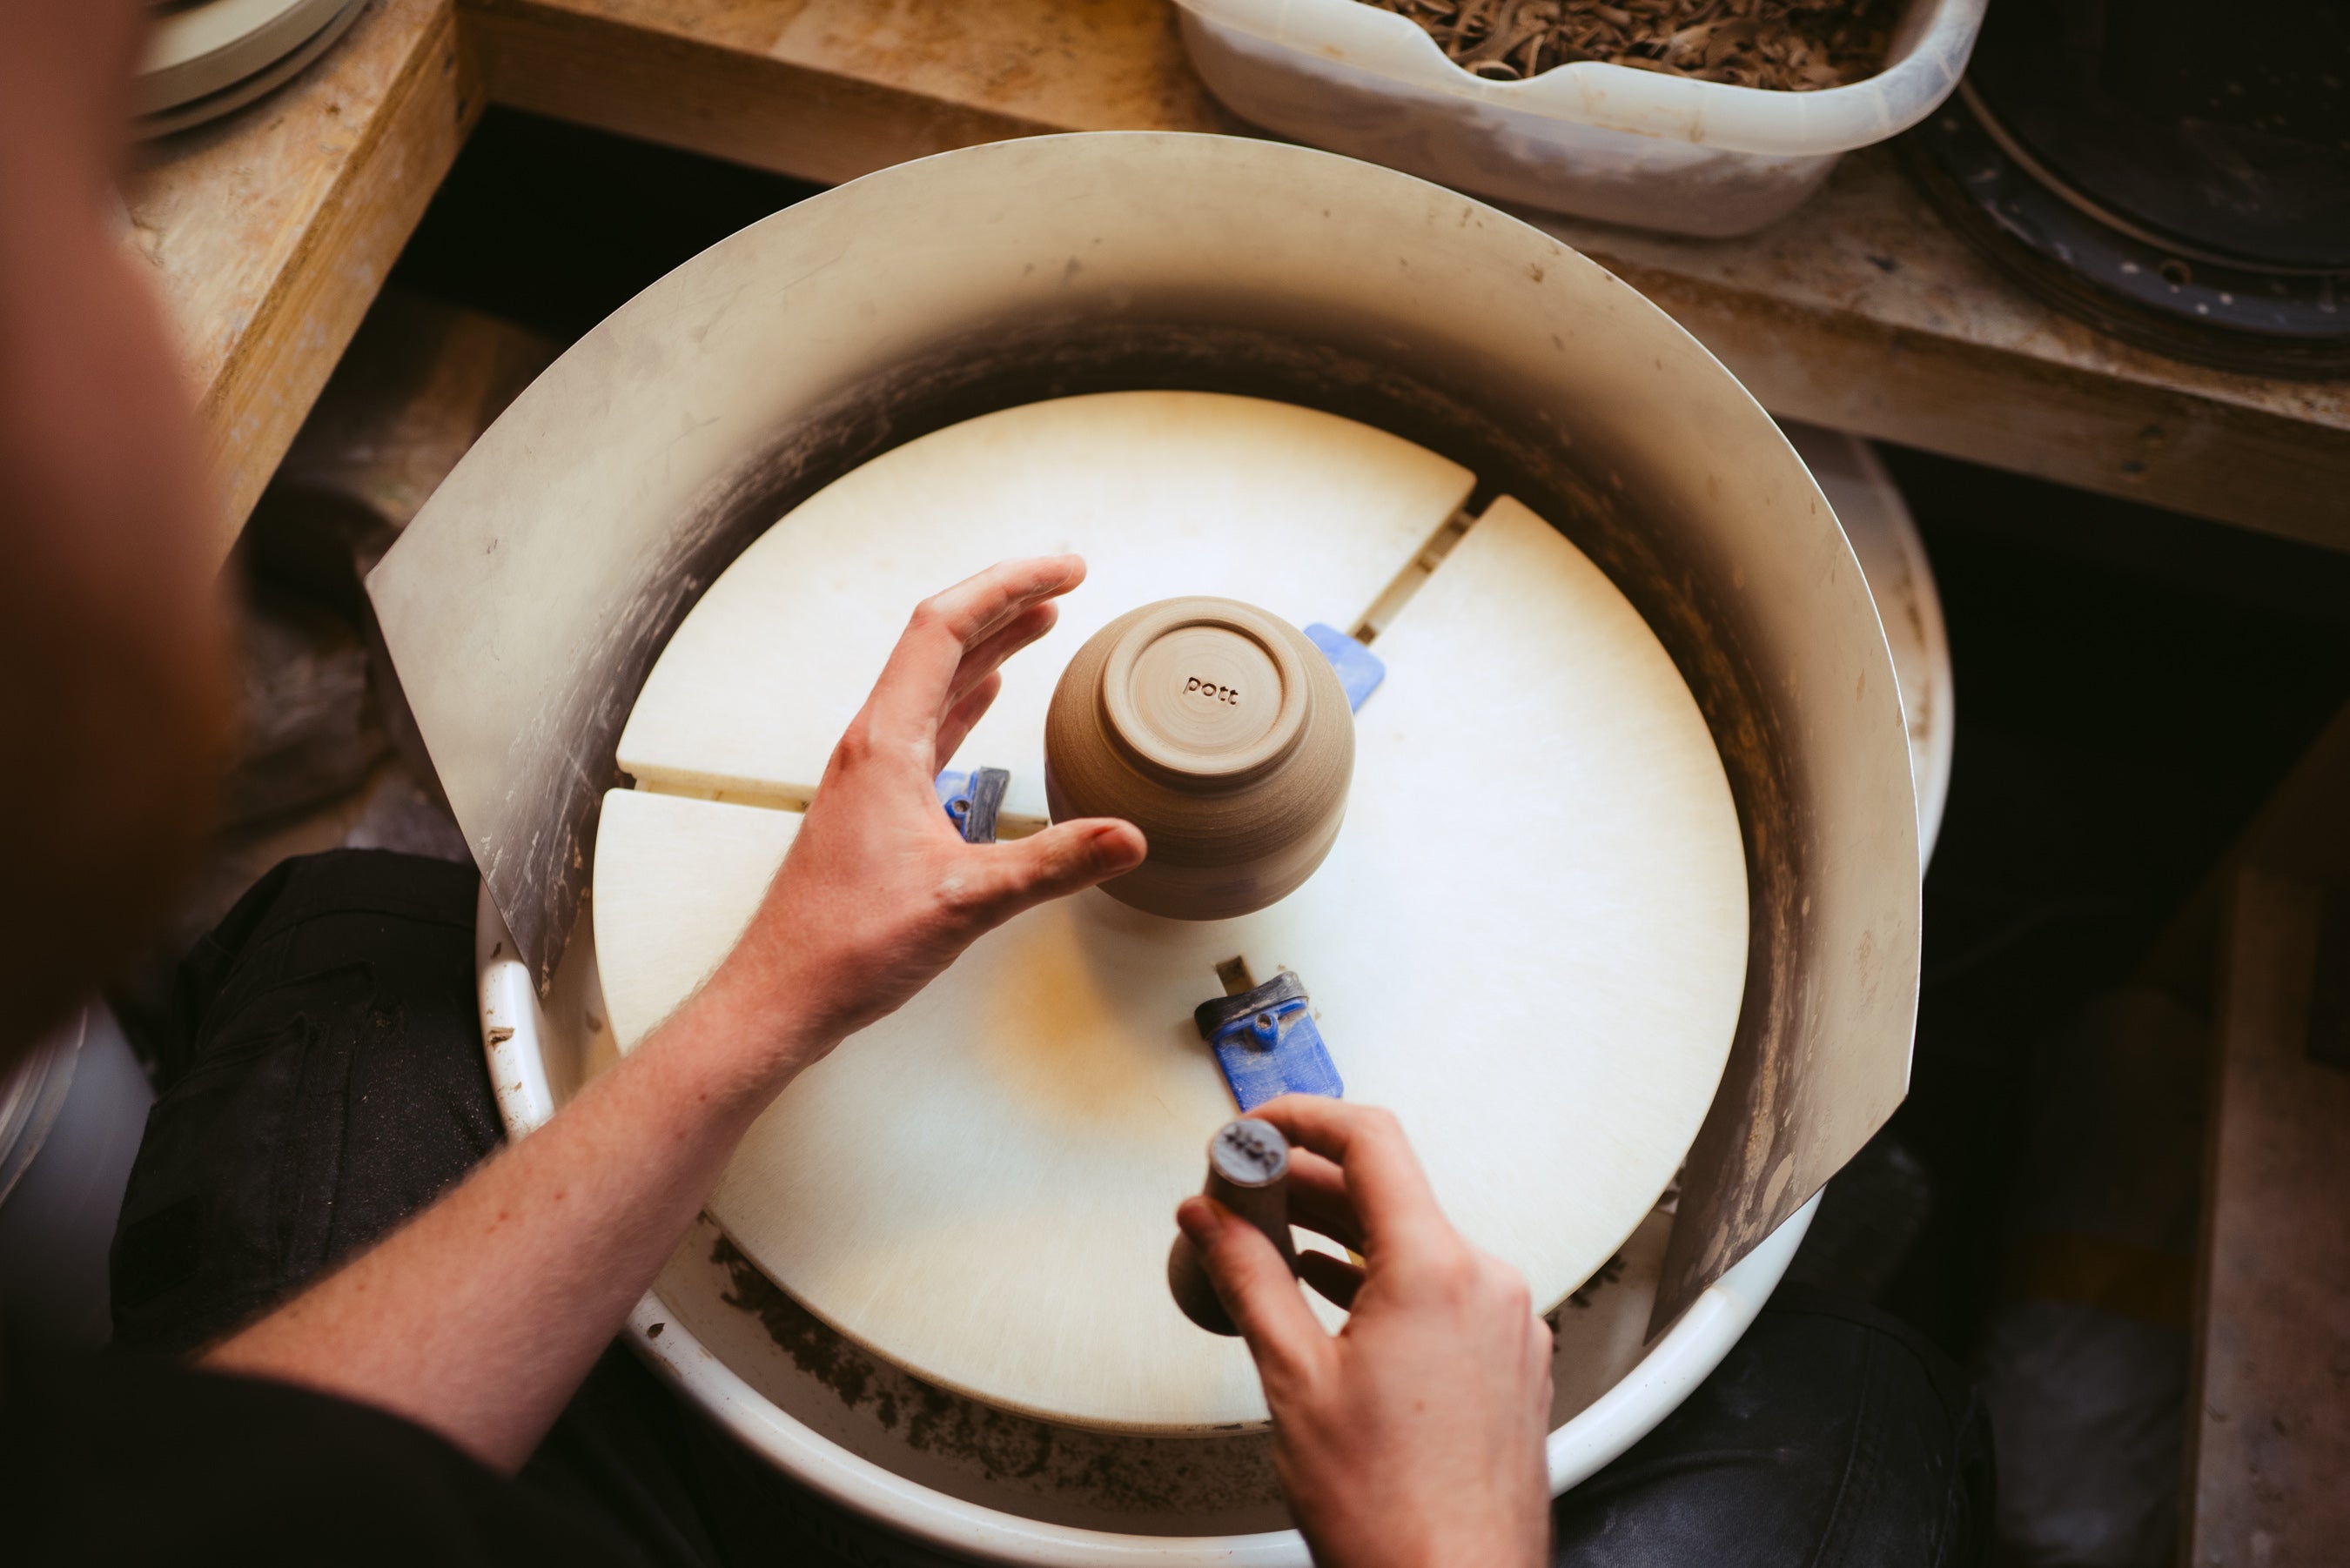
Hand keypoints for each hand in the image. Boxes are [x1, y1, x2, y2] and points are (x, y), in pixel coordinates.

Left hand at [700, 555, 1145, 1073]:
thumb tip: (1128, 838)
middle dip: (1004, 600)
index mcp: (885, 744)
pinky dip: (967, 695)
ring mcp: (873, 772)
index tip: (1063, 570)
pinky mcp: (877, 804)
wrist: (782, 993)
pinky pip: (930, 724)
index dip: (1008, 586)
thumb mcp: (966, 903)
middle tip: (1063, 577)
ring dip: (989, 644)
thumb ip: (1052, 865)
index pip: (945, 629)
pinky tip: (989, 693)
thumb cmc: (847, 946)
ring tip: (1038, 618)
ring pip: (935, 682)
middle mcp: (873, 745)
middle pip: (940, 642)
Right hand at [1178, 1096, 1552, 1567]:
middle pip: (1392, 1189)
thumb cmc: (1393, 1512)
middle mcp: (1487, 1284)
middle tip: (1246, 1188)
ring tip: (1277, 1239)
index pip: (1370, 1140)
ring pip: (1419, 1240)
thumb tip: (1213, 1221)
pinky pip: (1446, 1287)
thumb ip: (1249, 1278)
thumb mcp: (1293, 1379)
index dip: (1302, 1117)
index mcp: (1437, 1272)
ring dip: (1345, 1230)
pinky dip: (1385, 1277)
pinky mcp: (1510, 1358)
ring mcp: (1507, 1323)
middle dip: (1310, 1180)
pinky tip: (1337, 1294)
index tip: (1257, 1126)